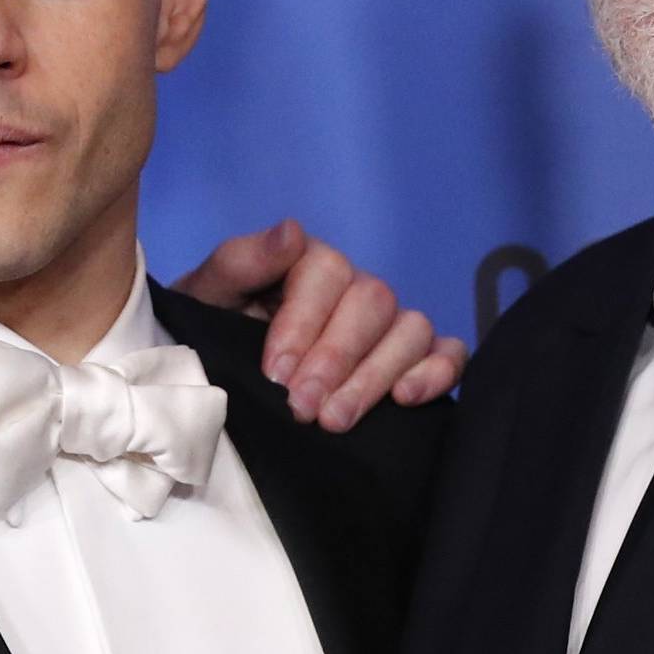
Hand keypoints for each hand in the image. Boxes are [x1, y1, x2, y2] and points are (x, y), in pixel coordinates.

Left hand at [172, 219, 465, 428]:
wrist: (218, 383)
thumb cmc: (211, 334)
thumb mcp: (205, 299)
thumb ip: (239, 263)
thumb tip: (291, 232)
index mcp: (307, 263)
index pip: (327, 273)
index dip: (304, 323)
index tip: (276, 373)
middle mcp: (355, 287)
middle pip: (373, 302)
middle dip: (337, 359)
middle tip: (303, 408)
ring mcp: (388, 323)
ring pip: (411, 329)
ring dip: (376, 376)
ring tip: (336, 421)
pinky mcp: (415, 359)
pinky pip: (449, 353)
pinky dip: (438, 371)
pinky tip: (405, 399)